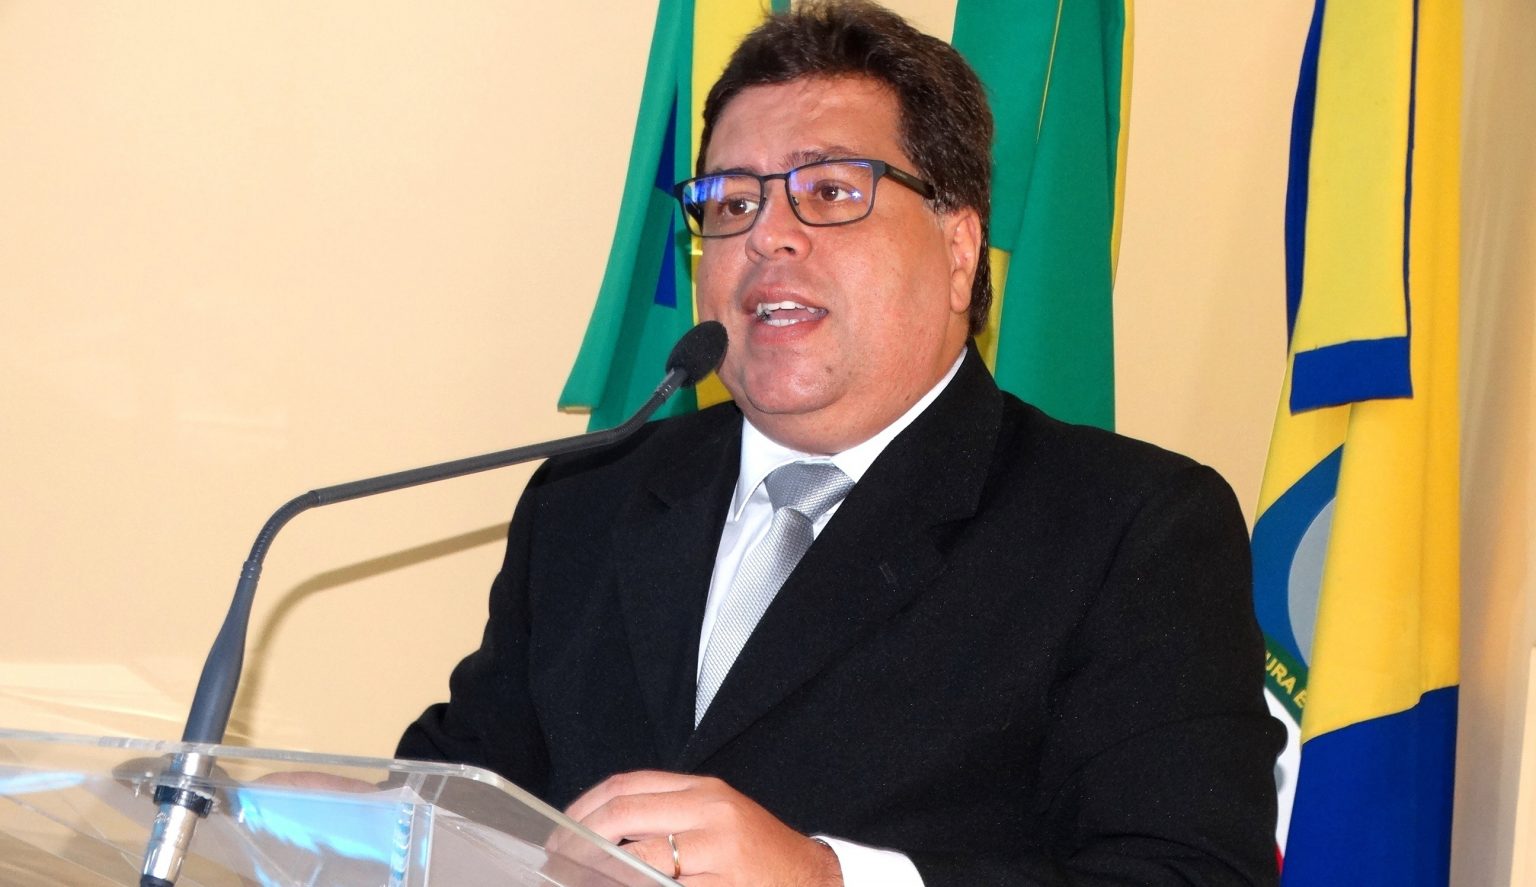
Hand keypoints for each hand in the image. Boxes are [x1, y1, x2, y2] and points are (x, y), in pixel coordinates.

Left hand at [565, 770, 841, 886]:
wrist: (814, 880)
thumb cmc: (758, 855)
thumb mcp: (715, 820)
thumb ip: (665, 817)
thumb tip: (600, 833)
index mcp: (704, 790)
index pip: (626, 786)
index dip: (583, 808)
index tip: (560, 832)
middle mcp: (710, 812)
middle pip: (623, 814)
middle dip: (578, 840)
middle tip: (557, 862)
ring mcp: (718, 852)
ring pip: (637, 858)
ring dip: (597, 871)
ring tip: (578, 879)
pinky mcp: (723, 886)